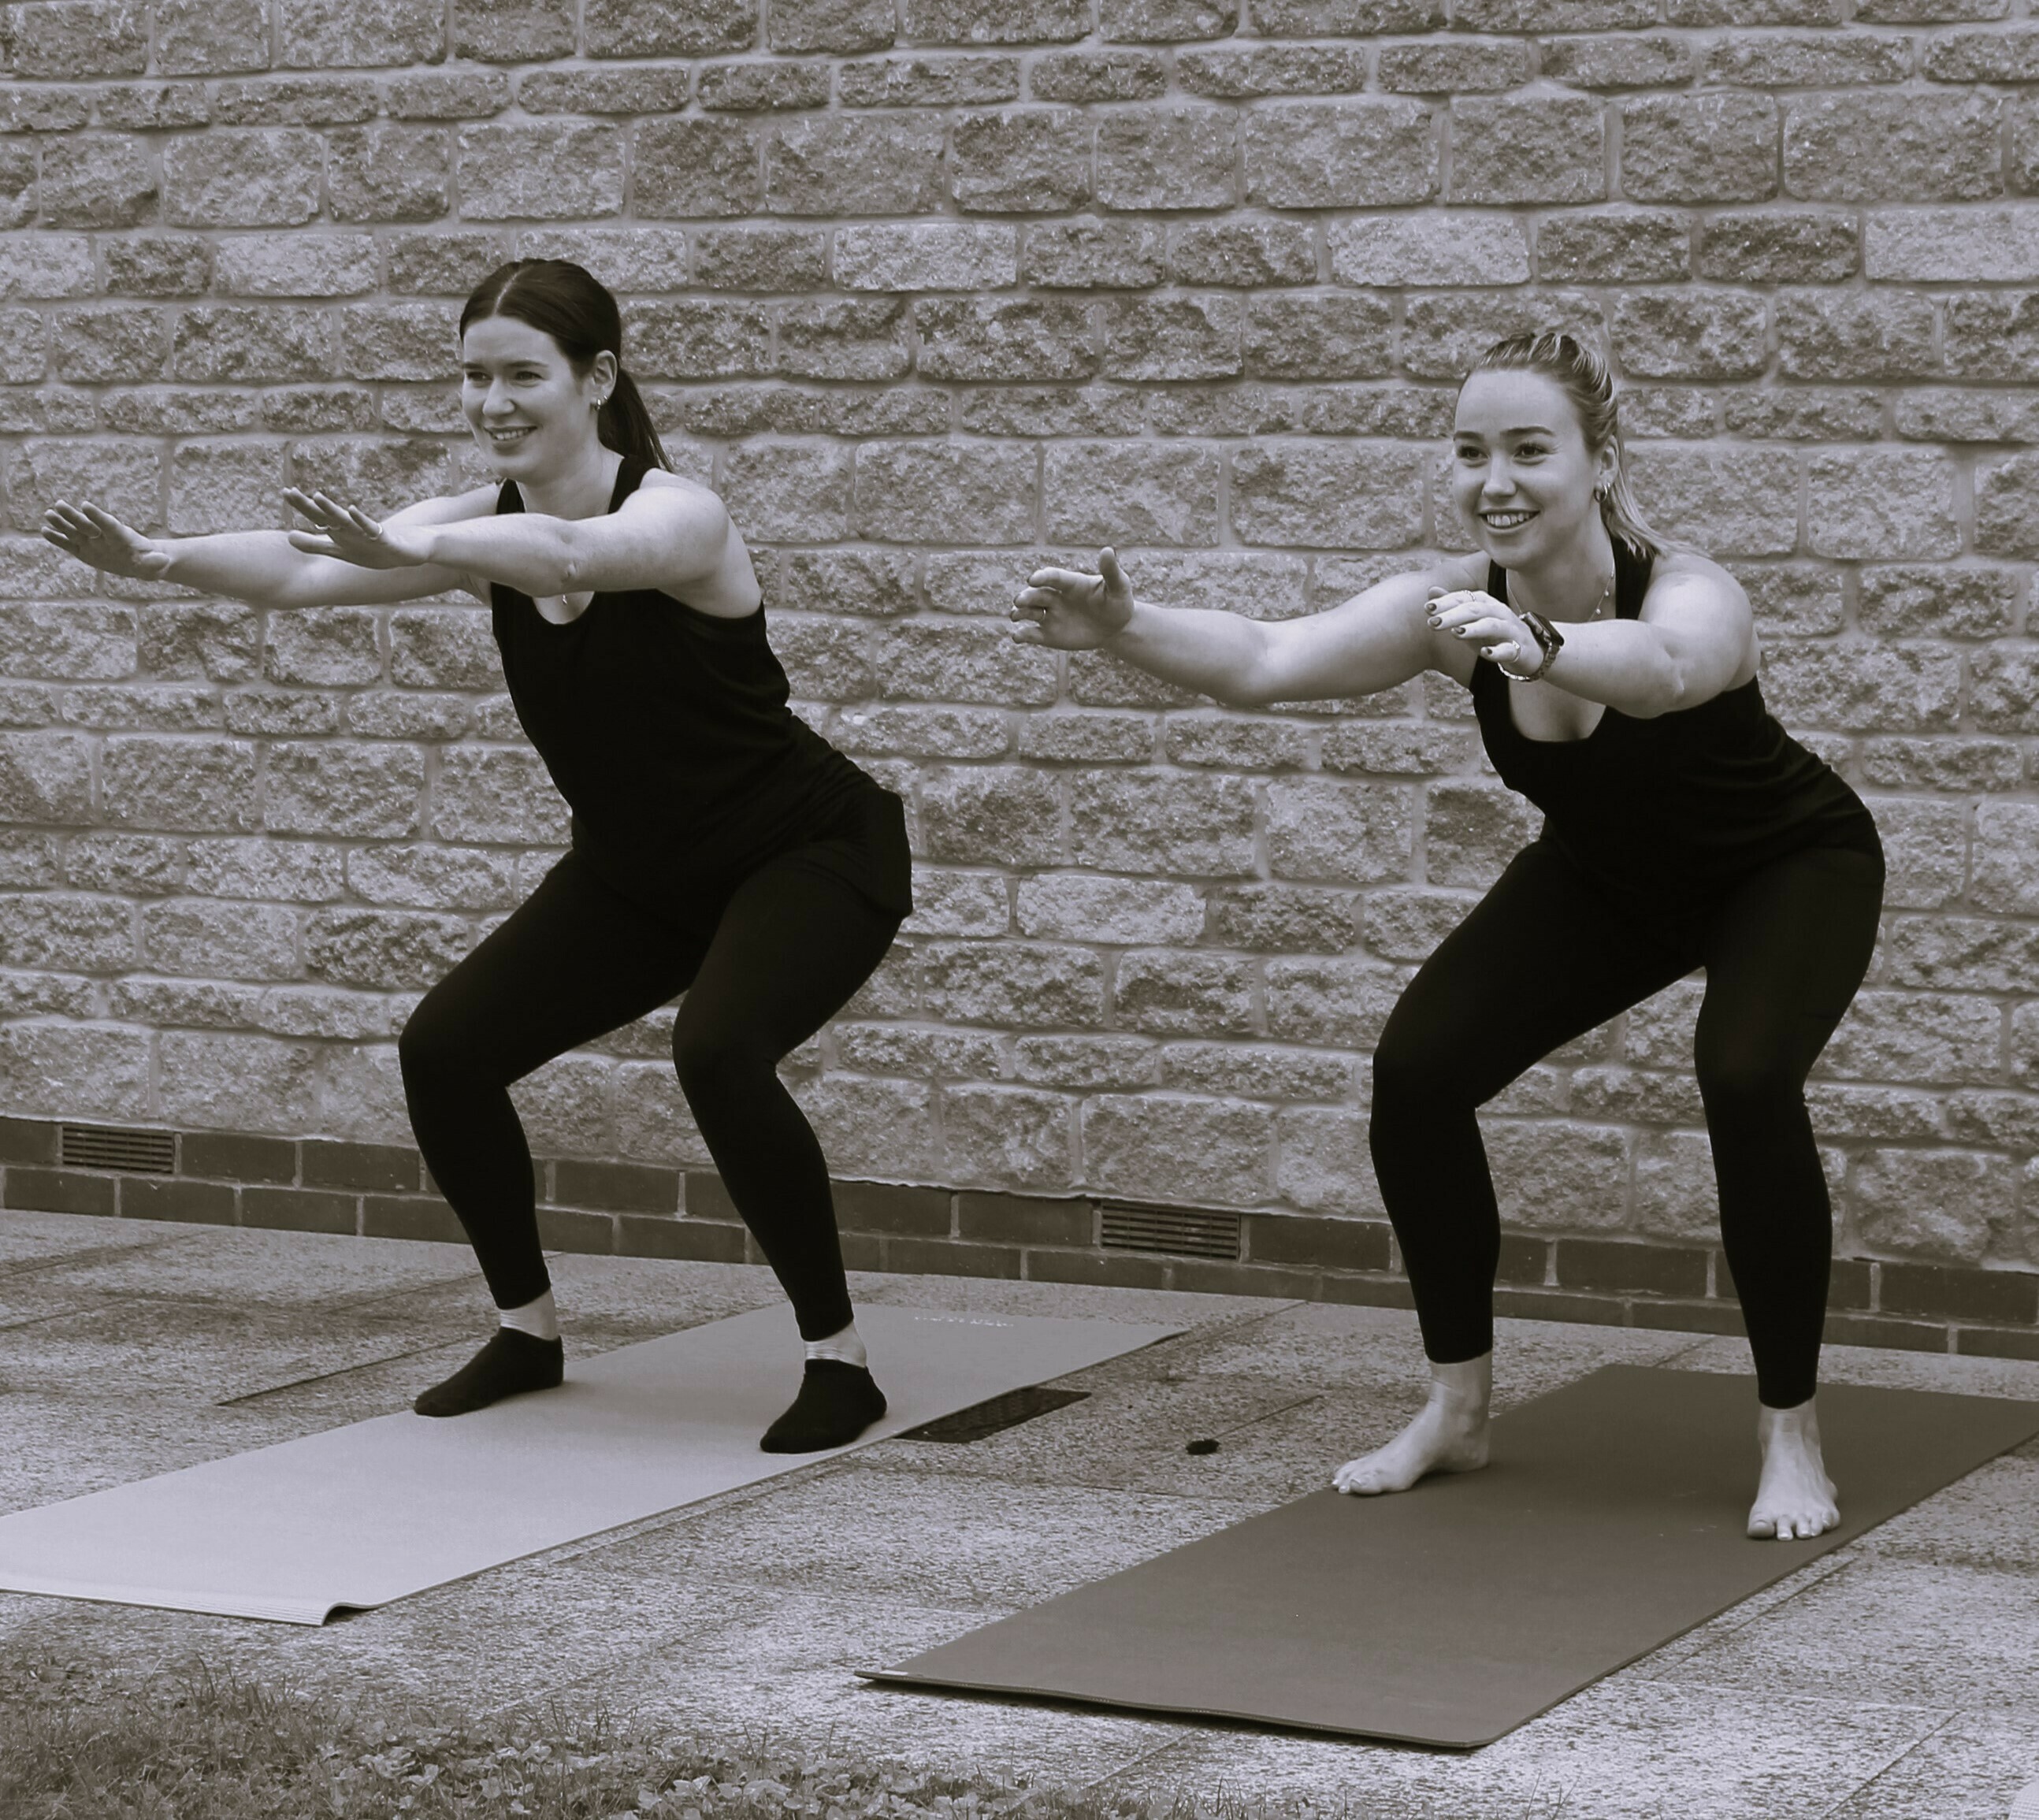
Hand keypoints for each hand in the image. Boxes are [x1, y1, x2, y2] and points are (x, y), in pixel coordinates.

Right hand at [40, 500, 170, 580]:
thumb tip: (163, 561)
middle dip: (74, 516)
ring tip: (48, 514)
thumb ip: (156, 562)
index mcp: (121, 535)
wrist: (142, 562)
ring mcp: (92, 542)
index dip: (98, 516)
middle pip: (87, 524)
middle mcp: (103, 536)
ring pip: (74, 532)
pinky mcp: (84, 551)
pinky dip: (58, 539)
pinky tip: (45, 531)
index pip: (108, 524)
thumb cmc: (151, 562)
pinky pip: (69, 545)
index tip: (87, 506)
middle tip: (59, 504)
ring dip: (61, 524)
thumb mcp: (155, 564)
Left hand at [283, 489, 433, 568]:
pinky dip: (361, 520)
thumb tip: (288, 537)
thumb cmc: (374, 550)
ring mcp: (367, 533)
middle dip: (309, 505)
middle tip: (291, 492)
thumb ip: (315, 545)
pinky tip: (352, 511)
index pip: (317, 517)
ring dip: (331, 510)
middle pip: (327, 515)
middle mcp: (351, 528)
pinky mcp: (384, 538)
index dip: (302, 506)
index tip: (285, 492)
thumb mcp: (342, 551)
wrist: (410, 552)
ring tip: (316, 497)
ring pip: (346, 520)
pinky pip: (371, 529)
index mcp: (340, 531)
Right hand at [1010, 547, 1135, 649]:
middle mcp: (1055, 597)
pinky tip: (1017, 637)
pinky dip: (1022, 635)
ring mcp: (1050, 615)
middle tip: (1019, 600)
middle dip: (1026, 596)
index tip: (1033, 579)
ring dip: (1019, 612)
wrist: (1116, 627)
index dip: (1042, 577)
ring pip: (1028, 612)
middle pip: (1036, 594)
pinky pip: (1031, 634)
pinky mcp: (1048, 635)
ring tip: (1015, 615)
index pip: (1053, 577)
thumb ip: (1110, 571)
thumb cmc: (1117, 602)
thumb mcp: (1119, 586)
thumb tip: (1108, 550)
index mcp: (1069, 583)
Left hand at [1427, 585, 1534, 672]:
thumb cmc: (1494, 634)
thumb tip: (1431, 590)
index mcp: (1486, 603)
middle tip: (1433, 623)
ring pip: (1492, 625)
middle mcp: (1498, 612)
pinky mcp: (1519, 649)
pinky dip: (1497, 651)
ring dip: (1474, 628)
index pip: (1465, 598)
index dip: (1446, 602)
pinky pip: (1509, 649)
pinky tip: (1485, 653)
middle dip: (1453, 615)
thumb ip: (1452, 605)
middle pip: (1475, 609)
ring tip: (1456, 633)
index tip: (1427, 608)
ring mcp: (1510, 630)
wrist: (1529, 651)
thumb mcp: (1471, 620)